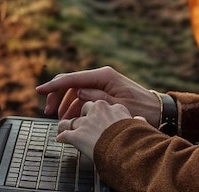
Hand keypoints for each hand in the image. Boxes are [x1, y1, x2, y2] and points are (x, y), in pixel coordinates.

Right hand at [36, 65, 161, 124]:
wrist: (159, 111)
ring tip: (61, 121)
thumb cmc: (142, 109)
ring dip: (66, 105)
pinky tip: (72, 119)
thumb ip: (96, 98)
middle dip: (57, 97)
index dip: (53, 85)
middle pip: (70, 83)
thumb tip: (78, 93)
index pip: (72, 78)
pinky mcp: (104, 92)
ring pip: (75, 92)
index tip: (39, 91)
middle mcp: (101, 77)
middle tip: (49, 113)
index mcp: (103, 76)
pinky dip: (75, 107)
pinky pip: (83, 98)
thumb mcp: (117, 105)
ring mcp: (101, 84)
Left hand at [55, 99, 140, 159]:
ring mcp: (87, 122)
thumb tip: (140, 120)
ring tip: (64, 128)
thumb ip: (138, 122)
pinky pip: (65, 133)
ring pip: (71, 120)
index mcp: (116, 108)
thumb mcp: (141, 127)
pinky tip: (60, 139)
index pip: (102, 106)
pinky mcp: (77, 135)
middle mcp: (99, 110)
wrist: (127, 150)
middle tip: (81, 124)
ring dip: (67, 125)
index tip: (98, 119)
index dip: (99, 114)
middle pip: (85, 108)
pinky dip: (62, 137)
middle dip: (82, 116)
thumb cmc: (136, 140)